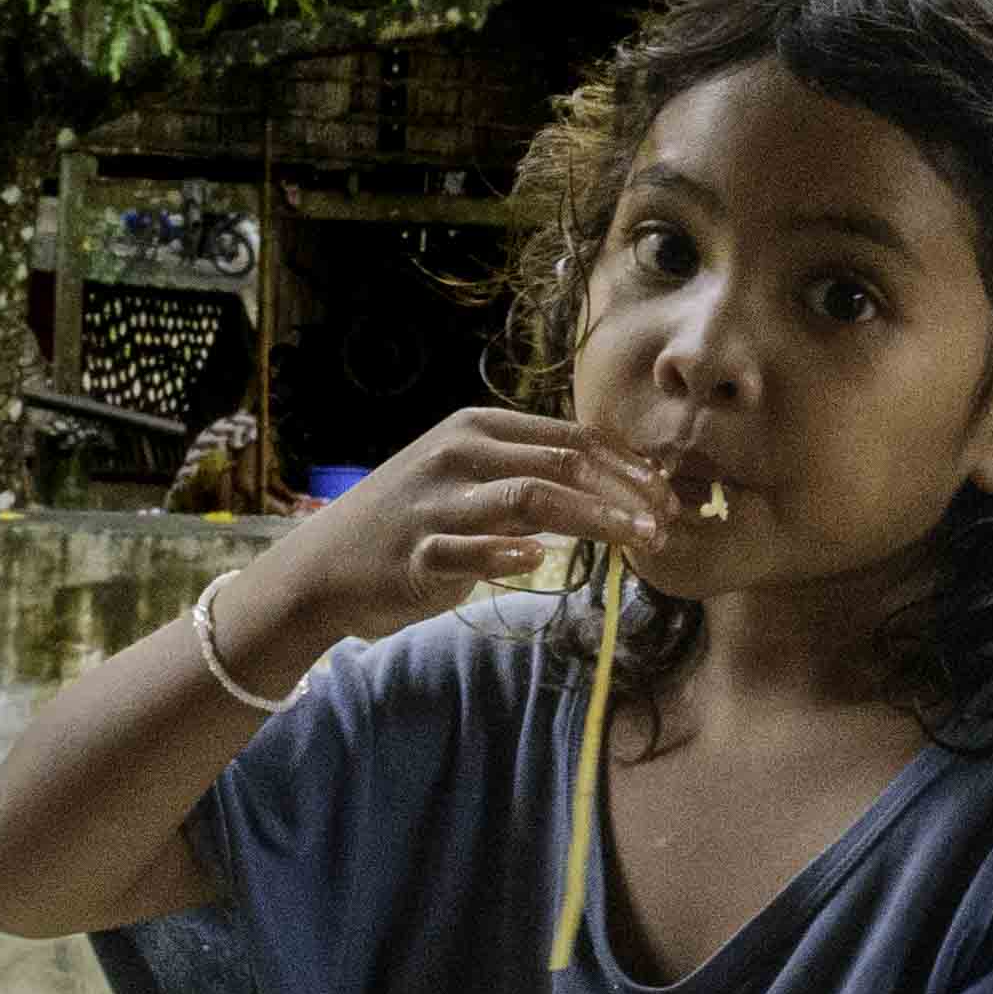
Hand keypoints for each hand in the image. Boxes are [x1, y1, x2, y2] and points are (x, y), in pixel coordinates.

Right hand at [235, 412, 671, 676]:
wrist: (324, 567)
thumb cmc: (410, 521)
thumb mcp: (466, 477)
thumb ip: (527, 474)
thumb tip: (611, 486)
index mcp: (477, 427)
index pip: (570, 437)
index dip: (627, 465)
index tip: (667, 495)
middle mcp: (458, 453)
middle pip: (562, 464)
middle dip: (625, 492)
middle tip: (667, 523)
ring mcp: (437, 502)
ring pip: (530, 499)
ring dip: (595, 520)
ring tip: (639, 540)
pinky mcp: (417, 553)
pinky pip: (470, 551)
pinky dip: (508, 552)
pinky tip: (541, 559)